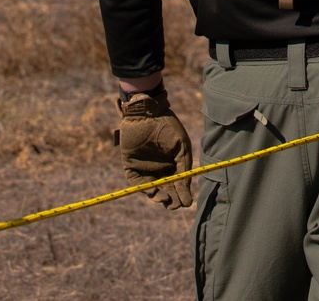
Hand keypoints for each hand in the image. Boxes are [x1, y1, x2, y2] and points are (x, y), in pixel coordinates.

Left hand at [115, 89, 192, 208]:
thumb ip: (184, 165)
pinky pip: (137, 183)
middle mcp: (158, 169)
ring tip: (166, 199)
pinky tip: (154, 190)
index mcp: (172, 164)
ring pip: (152, 189)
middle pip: (165, 190)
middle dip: (171, 200)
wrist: (147, 113)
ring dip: (159, 197)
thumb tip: (186, 187)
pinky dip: (144, 188)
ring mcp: (144, 169)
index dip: (182, 194)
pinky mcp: (131, 167)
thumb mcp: (181, 145)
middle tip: (175, 205)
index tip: (187, 203)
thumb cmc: (167, 127)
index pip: (177, 185)